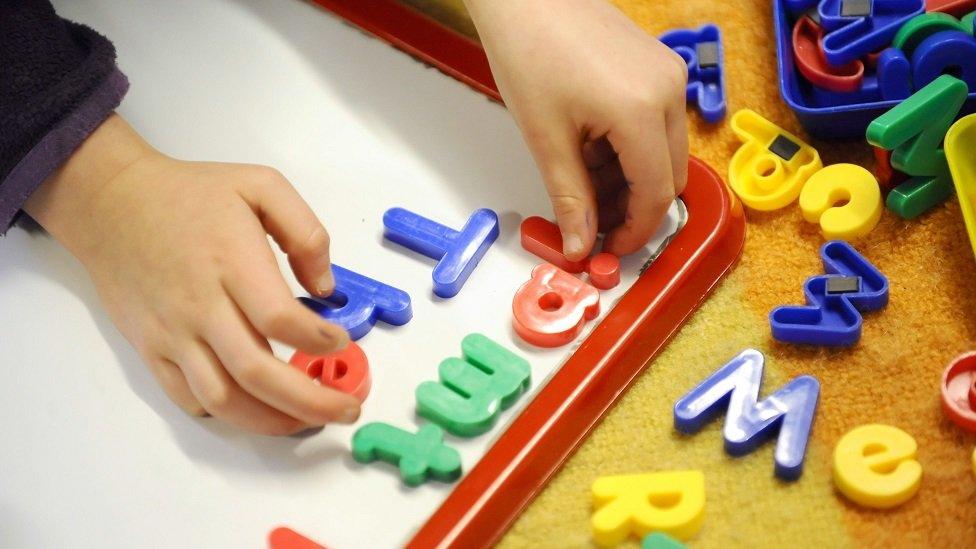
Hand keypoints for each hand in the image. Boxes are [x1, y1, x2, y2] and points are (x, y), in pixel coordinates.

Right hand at [25, 114, 357, 434]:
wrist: (112, 204)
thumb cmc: (190, 195)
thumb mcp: (260, 185)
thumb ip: (305, 232)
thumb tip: (326, 288)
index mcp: (231, 262)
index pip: (278, 318)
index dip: (317, 340)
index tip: (342, 342)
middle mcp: (201, 305)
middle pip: (257, 372)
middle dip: (310, 401)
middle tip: (346, 409)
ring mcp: (173, 334)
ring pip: (223, 399)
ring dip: (272, 420)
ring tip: (308, 420)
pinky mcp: (152, 350)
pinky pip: (189, 398)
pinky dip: (227, 414)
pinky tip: (258, 410)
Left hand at [464, 0, 688, 259]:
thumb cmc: (529, 48)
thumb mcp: (545, 138)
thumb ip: (570, 197)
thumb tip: (580, 243)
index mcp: (641, 110)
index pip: (656, 194)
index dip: (634, 231)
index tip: (608, 248)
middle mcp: (667, 90)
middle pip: (668, 176)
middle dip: (632, 207)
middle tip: (591, 221)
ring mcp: (667, 75)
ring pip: (663, 152)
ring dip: (628, 178)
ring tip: (580, 179)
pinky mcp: (658, 66)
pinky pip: (656, 124)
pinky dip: (628, 148)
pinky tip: (590, 147)